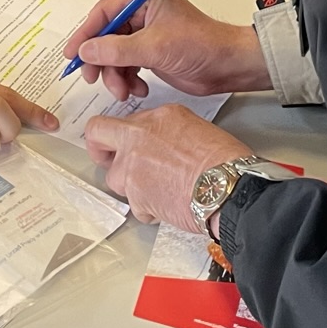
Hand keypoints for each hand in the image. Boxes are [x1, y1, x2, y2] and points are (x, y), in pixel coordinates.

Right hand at [60, 0, 269, 102]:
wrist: (228, 67)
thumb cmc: (204, 45)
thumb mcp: (155, 47)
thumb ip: (117, 49)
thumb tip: (87, 50)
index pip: (105, 12)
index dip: (86, 33)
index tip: (74, 53)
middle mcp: (144, 13)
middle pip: (106, 34)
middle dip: (100, 59)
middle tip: (93, 76)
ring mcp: (147, 34)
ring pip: (115, 54)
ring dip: (115, 75)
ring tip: (123, 90)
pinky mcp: (151, 53)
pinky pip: (127, 66)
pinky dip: (128, 80)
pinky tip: (138, 90)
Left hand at [84, 105, 253, 229]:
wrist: (229, 189)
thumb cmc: (224, 161)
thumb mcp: (195, 127)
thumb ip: (166, 131)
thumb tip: (158, 142)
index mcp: (156, 118)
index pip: (123, 120)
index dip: (121, 134)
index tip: (122, 142)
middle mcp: (138, 138)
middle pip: (97, 137)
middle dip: (99, 149)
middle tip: (109, 160)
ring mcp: (133, 168)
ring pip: (115, 178)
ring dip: (131, 185)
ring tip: (157, 190)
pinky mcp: (136, 197)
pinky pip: (135, 206)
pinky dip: (148, 209)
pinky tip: (168, 205)